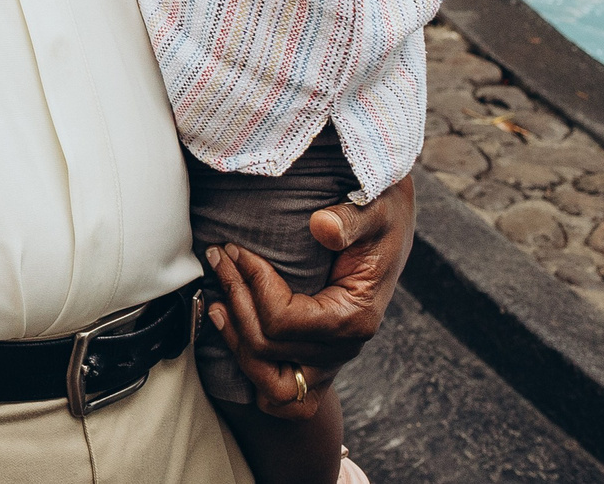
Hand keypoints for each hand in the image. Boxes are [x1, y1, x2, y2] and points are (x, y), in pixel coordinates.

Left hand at [202, 175, 414, 416]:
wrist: (387, 227)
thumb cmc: (378, 215)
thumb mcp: (374, 208)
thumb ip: (350, 219)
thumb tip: (323, 227)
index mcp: (356, 317)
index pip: (285, 320)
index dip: (252, 284)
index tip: (235, 249)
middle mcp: (343, 349)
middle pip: (269, 350)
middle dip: (235, 300)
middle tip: (218, 258)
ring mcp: (329, 362)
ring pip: (272, 386)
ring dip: (237, 344)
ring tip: (216, 302)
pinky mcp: (315, 361)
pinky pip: (282, 395)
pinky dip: (252, 372)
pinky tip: (231, 329)